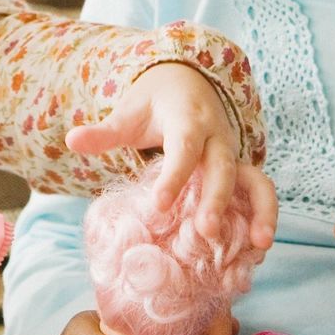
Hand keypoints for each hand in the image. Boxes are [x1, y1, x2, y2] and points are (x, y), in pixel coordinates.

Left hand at [66, 62, 279, 252]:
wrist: (189, 82)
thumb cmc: (154, 105)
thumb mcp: (128, 114)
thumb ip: (103, 132)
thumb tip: (71, 140)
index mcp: (188, 120)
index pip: (184, 147)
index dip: (174, 176)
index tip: (159, 205)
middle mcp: (217, 137)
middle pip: (223, 167)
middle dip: (217, 199)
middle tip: (206, 232)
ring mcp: (234, 155)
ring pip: (256, 180)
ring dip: (261, 212)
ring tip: (259, 246)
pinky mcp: (242, 172)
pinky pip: (259, 194)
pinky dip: (263, 220)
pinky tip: (258, 252)